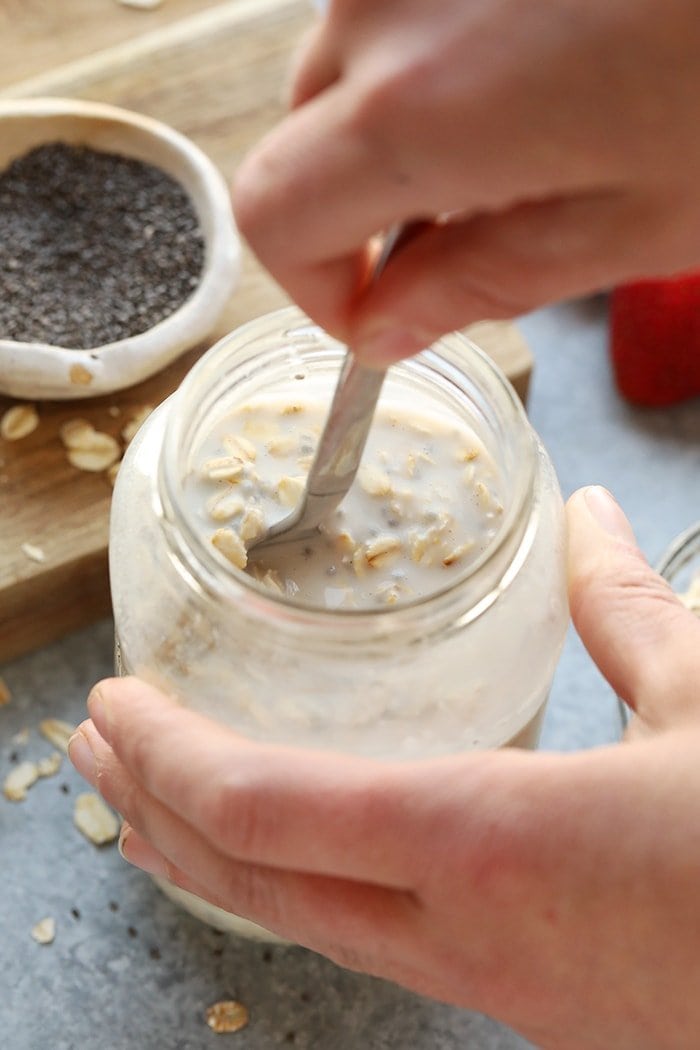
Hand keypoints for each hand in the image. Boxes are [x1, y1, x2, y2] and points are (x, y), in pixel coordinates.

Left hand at [70, 486, 699, 1048]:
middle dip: (152, 810)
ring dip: (211, 855)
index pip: (267, 812)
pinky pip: (367, 942)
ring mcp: (491, 986)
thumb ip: (625, 611)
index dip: (169, 758)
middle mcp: (467, 934)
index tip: (114, 704)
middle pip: (256, 879)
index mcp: (496, 844)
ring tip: (147, 806)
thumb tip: (595, 519)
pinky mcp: (526, 1000)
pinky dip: (293, 886)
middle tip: (88, 751)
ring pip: (302, 924)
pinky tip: (291, 857)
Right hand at [232, 0, 699, 365]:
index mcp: (420, 106)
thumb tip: (387, 328)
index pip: (272, 214)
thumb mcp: (635, 219)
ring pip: (353, 57)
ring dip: (405, 120)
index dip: (313, 287)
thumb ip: (482, 281)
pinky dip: (439, 52)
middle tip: (461, 237)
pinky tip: (534, 60)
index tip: (376, 316)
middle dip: (361, 207)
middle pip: (303, 131)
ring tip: (527, 133)